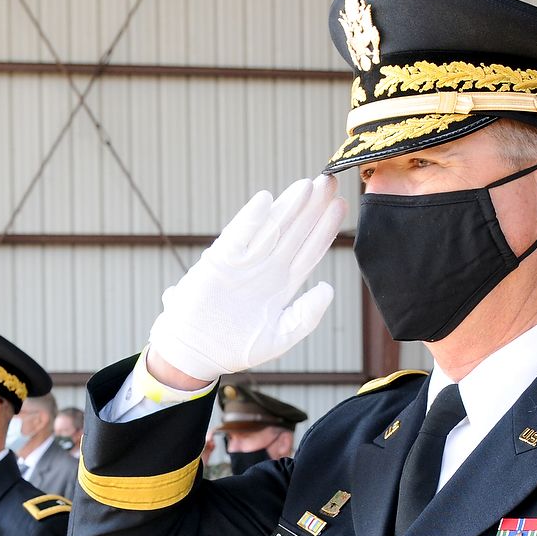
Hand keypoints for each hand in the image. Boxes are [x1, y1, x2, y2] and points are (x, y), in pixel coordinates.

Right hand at [146, 175, 346, 385]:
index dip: (325, 228)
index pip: (310, 250)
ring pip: (271, 228)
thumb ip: (305, 316)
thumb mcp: (279, 338)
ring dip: (288, 207)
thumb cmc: (235, 348)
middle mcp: (266, 268)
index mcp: (283, 285)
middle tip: (329, 181)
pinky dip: (250, 219)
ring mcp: (243, 263)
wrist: (195, 354)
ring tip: (307, 185)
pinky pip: (237, 236)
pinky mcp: (219, 262)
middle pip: (295, 232)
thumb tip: (328, 288)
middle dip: (312, 207)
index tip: (341, 206)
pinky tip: (266, 200)